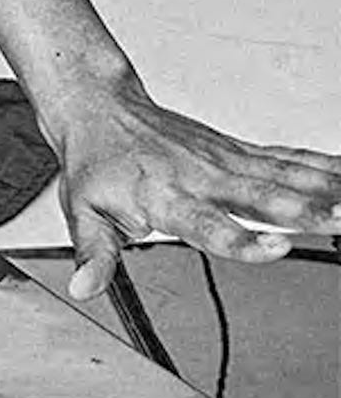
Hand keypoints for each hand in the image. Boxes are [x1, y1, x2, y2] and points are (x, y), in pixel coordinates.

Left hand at [50, 83, 340, 303]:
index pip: (211, 224)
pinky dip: (322, 165)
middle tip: (340, 219)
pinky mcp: (238, 151)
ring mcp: (226, 160)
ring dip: (325, 186)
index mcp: (168, 196)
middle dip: (306, 210)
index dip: (244, 239)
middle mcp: (204, 176)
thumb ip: (94, 253)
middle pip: (262, 197)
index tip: (277, 246)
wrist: (102, 110)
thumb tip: (84, 287)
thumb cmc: (97, 164)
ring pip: (285, 174)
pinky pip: (287, 158)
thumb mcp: (82, 212)